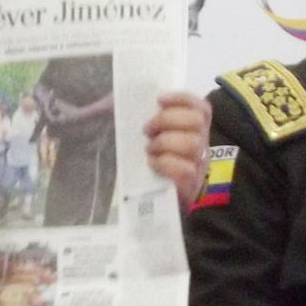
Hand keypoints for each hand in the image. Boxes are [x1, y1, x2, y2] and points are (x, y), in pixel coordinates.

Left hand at [144, 91, 211, 211]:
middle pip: (197, 121)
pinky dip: (165, 163)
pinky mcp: (192, 186)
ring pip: (192, 144)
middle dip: (167, 120)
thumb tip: (103, 104)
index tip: (159, 99)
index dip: (183, 99)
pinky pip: (185, 169)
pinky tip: (151, 164)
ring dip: (165, 142)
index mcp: (193, 132)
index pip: (201, 108)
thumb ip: (139, 121)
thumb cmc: (151, 167)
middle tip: (146, 130)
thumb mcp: (148, 141)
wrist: (158, 207)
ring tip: (149, 149)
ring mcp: (199, 166)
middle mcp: (201, 146)